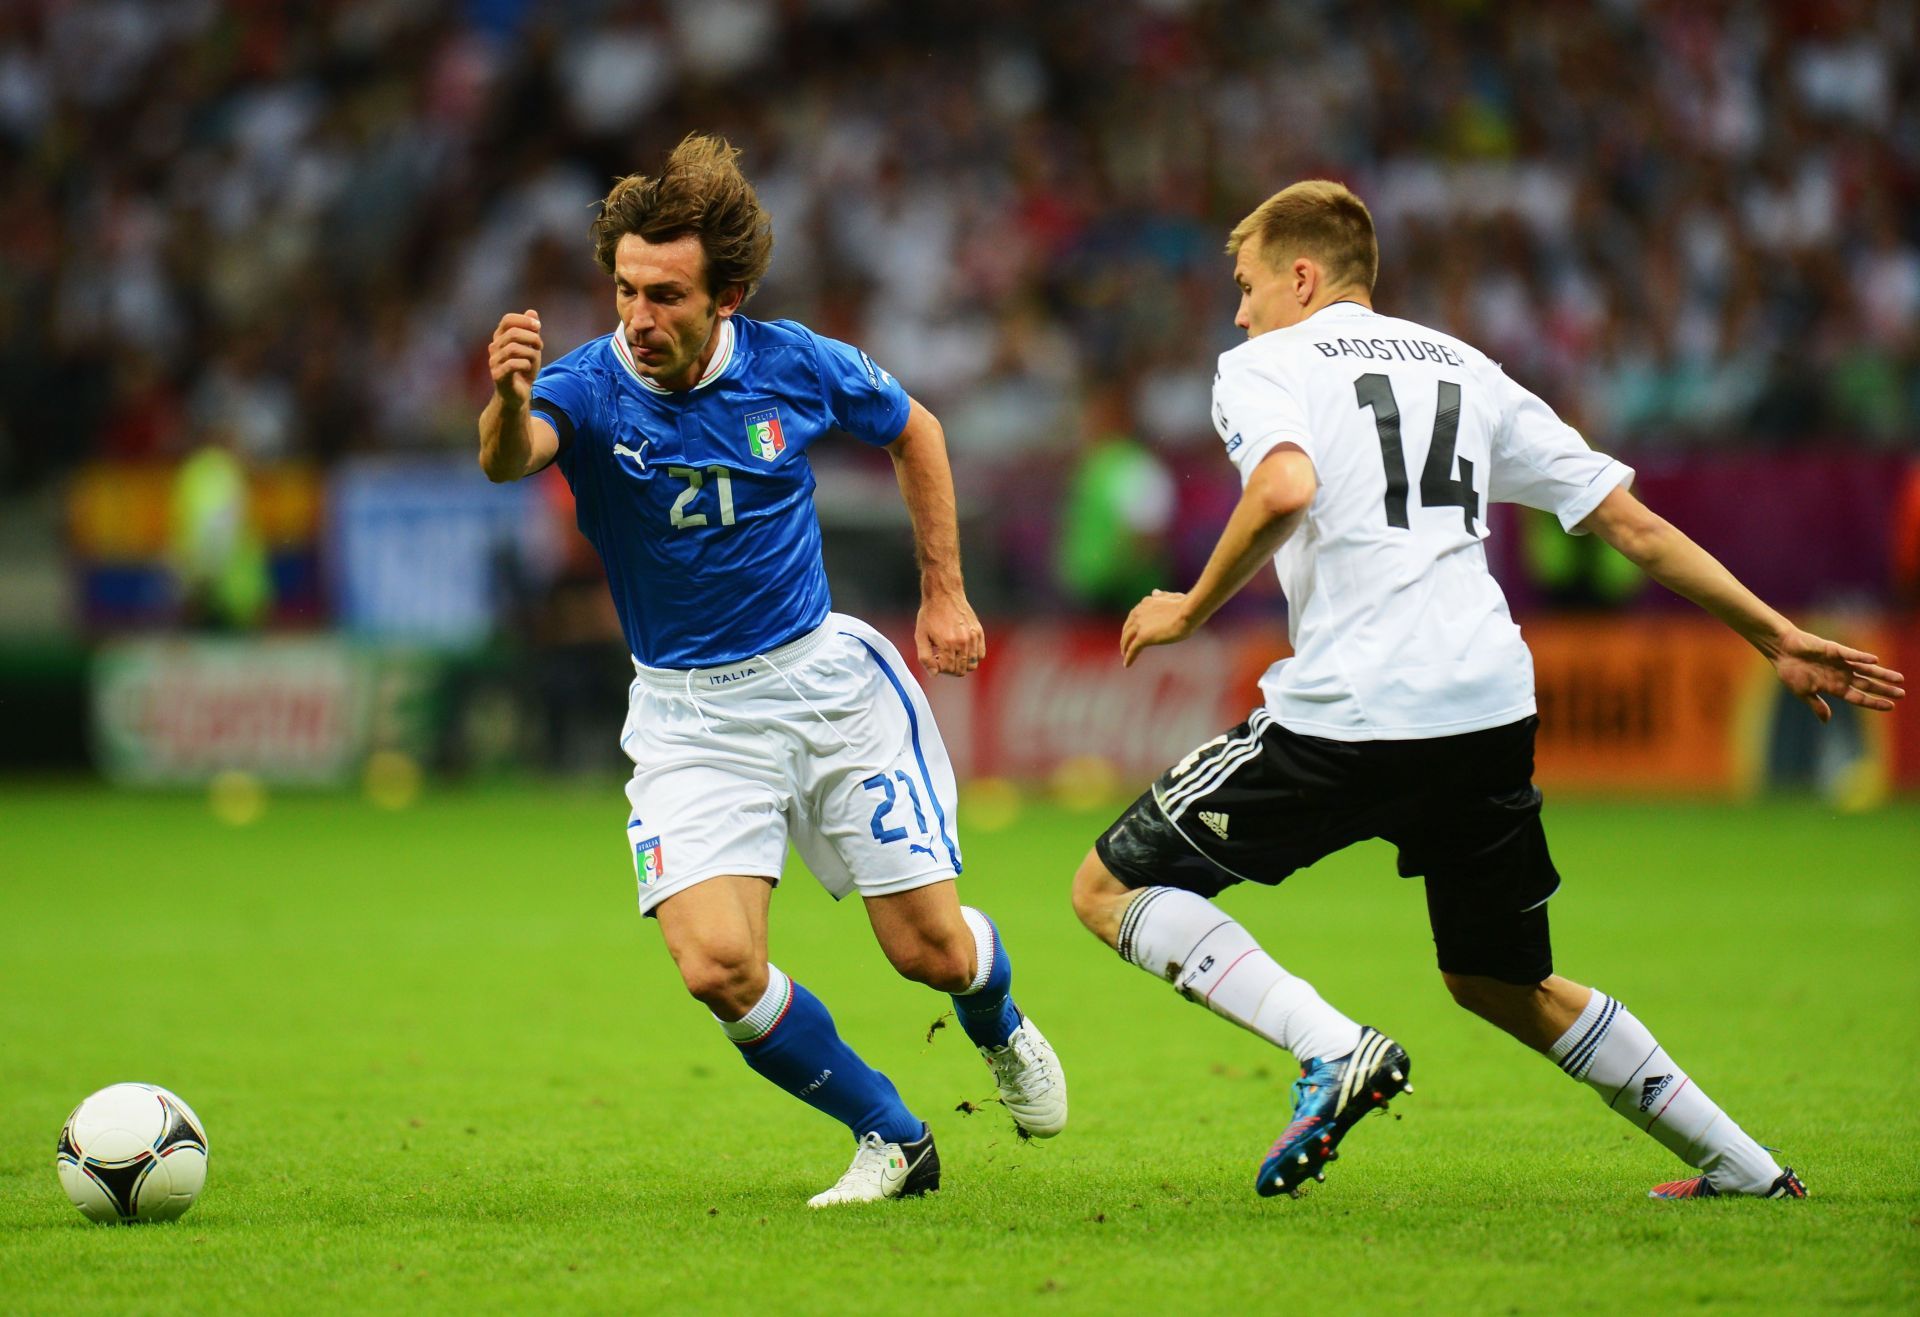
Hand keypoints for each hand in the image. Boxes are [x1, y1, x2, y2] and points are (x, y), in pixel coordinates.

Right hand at [489, 309, 542, 407]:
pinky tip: (528, 368)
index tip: (538, 327)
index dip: (524, 320)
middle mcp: (494, 348)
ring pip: (513, 348)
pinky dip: (525, 364)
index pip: (508, 320)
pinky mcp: (497, 376)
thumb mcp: (531, 348)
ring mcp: (494, 362)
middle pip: (512, 333)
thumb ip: (531, 331)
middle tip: (540, 345)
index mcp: (500, 338)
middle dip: (531, 337)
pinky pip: (512, 364)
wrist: (517, 395)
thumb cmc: (524, 370)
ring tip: (535, 358)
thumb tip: (532, 312)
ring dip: (530, 352)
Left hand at [916, 591, 984, 677]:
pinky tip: (962, 648)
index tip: (935, 658)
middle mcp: (962, 642)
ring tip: (952, 653)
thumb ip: (925, 657)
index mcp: (947, 644)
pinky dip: (972, 657)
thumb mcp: (920, 636)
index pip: (948, 670)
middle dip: (950, 669)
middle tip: (942, 657)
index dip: (940, 668)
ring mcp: (973, 638)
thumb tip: (934, 674)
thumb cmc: (930, 614)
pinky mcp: (979, 632)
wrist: (944, 594)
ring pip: (972, 665)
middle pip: (961, 670)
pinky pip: (980, 654)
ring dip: (961, 664)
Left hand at [1121, 589, 1197, 666]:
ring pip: (1127, 639)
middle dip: (1125, 636)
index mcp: (1146, 603)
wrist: (1188, 613)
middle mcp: (1138, 613)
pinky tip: (1127, 665)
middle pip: (1127, 627)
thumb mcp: (1172, 597)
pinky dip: (1129, 657)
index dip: (1132, 625)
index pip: (1134, 615)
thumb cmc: (1185, 605)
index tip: (1132, 631)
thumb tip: (1155, 592)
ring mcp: (1139, 625)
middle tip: (1125, 645)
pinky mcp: (1142, 637)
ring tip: (1125, 655)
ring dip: (1125, 647)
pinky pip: (1132, 649)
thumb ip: (1162, 596)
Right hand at [1768, 628, 1904, 721]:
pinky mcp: (1834, 650)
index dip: (1874, 702)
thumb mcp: (1804, 693)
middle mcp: (1841, 675)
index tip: (1890, 707)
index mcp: (1833, 687)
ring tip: (1899, 679)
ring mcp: (1839, 662)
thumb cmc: (1790, 672)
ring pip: (1865, 669)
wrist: (1781, 651)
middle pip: (1867, 684)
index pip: (1858, 696)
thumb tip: (1826, 721)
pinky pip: (1850, 654)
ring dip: (1882, 674)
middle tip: (1902, 694)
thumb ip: (1817, 705)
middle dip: (1884, 689)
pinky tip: (1874, 661)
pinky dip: (1861, 657)